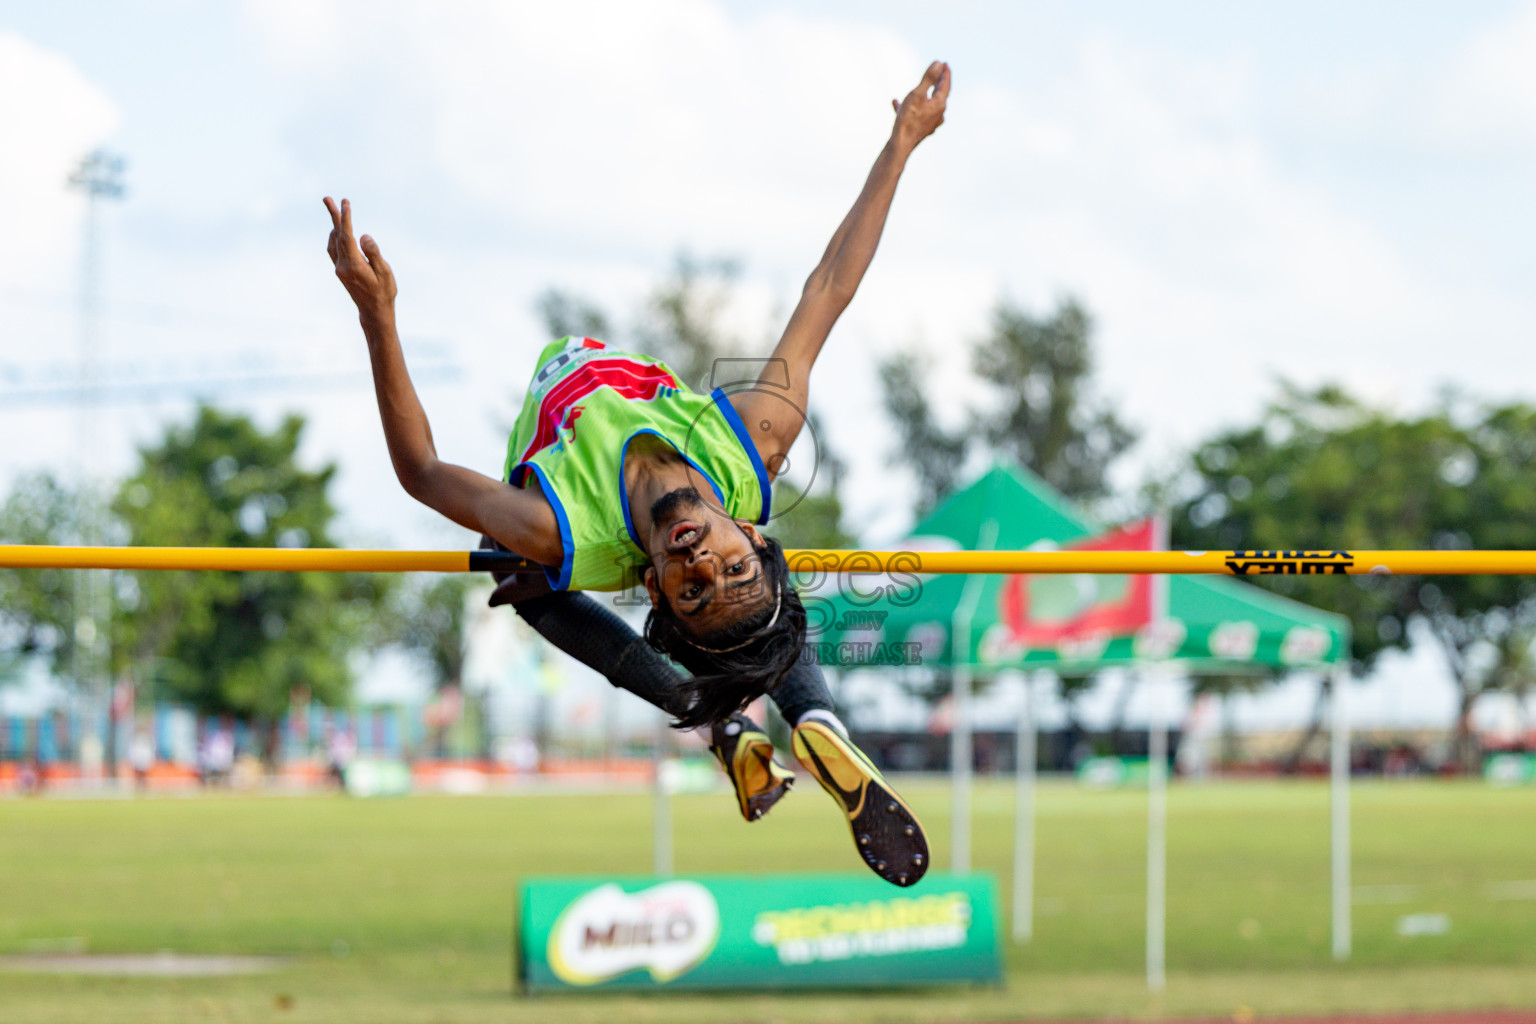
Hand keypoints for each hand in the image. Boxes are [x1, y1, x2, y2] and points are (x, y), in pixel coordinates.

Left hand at [324, 197, 396, 323]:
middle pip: (336, 236)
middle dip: (333, 216)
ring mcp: (339, 269)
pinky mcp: (340, 271)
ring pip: (333, 242)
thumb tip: (363, 236)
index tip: (345, 203)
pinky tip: (338, 231)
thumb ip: (374, 253)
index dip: (345, 218)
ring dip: (334, 225)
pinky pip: (334, 249)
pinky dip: (335, 236)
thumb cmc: (384, 292)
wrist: (374, 312)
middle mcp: (342, 266)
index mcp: (354, 265)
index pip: (347, 236)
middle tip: (327, 198)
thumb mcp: (385, 273)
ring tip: (335, 210)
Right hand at [890, 61, 949, 150]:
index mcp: (939, 104)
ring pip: (929, 105)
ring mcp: (930, 123)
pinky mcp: (921, 129)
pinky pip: (916, 114)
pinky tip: (896, 103)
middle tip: (939, 73)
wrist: (900, 144)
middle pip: (940, 95)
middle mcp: (938, 114)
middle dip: (939, 83)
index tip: (945, 64)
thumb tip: (939, 63)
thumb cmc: (908, 119)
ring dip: (925, 95)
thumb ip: (929, 78)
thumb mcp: (918, 94)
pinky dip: (909, 107)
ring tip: (921, 88)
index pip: (945, 84)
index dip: (945, 73)